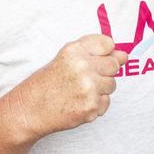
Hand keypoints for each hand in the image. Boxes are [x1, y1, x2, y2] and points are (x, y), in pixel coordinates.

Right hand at [9, 34, 127, 138]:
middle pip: (114, 64)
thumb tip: (124, 55)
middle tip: (86, 78)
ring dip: (101, 88)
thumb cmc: (46, 83)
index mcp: (74, 51)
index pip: (108, 43)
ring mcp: (89, 89)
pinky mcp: (91, 108)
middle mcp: (83, 67)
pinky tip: (79, 103)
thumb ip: (92, 53)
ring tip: (79, 91)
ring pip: (112, 84)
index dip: (104, 52)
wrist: (29, 110)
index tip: (95, 59)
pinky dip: (96, 104)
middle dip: (104, 70)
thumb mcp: (64, 58)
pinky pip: (106, 102)